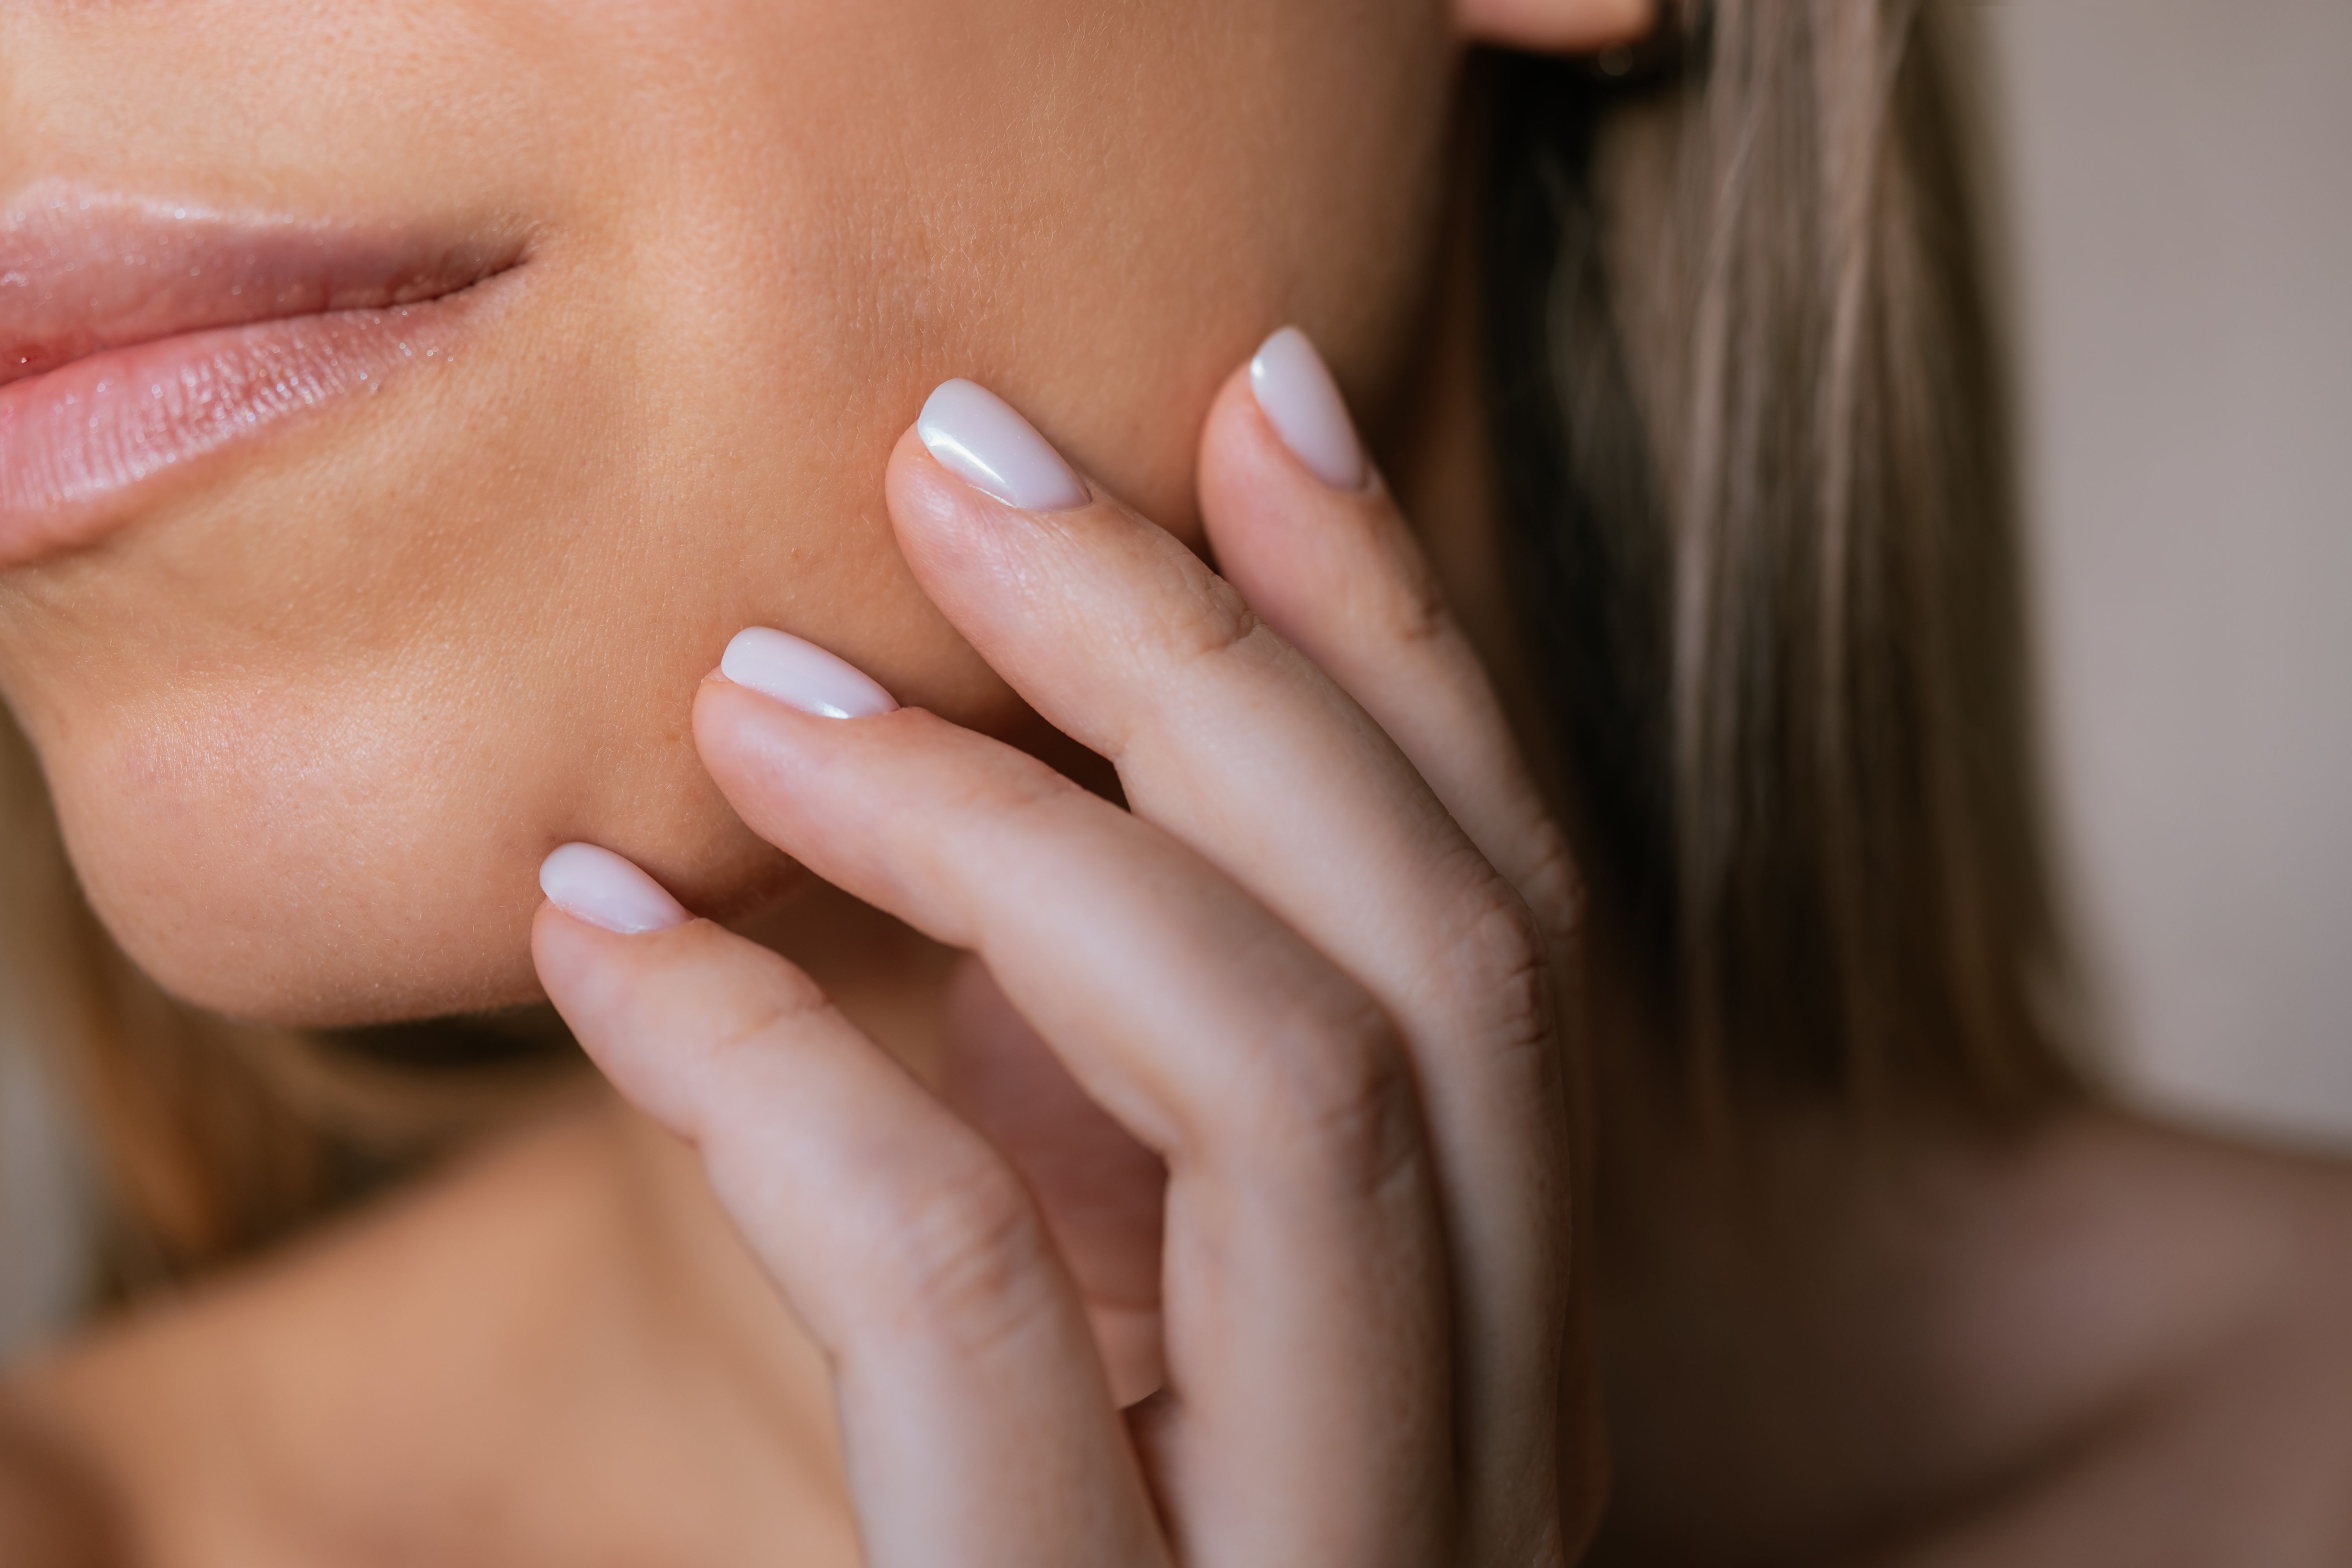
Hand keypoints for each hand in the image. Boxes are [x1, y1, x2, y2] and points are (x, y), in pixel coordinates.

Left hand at [531, 328, 1594, 1565]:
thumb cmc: (1030, 1551)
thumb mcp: (1128, 1313)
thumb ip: (1129, 1091)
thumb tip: (1008, 759)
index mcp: (1512, 1340)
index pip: (1522, 916)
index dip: (1409, 632)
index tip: (1258, 394)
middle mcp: (1496, 1446)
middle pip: (1450, 962)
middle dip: (1223, 654)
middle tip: (964, 456)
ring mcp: (1350, 1564)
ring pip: (1298, 1084)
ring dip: (1022, 824)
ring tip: (765, 686)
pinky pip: (967, 1298)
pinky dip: (773, 1067)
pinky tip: (600, 942)